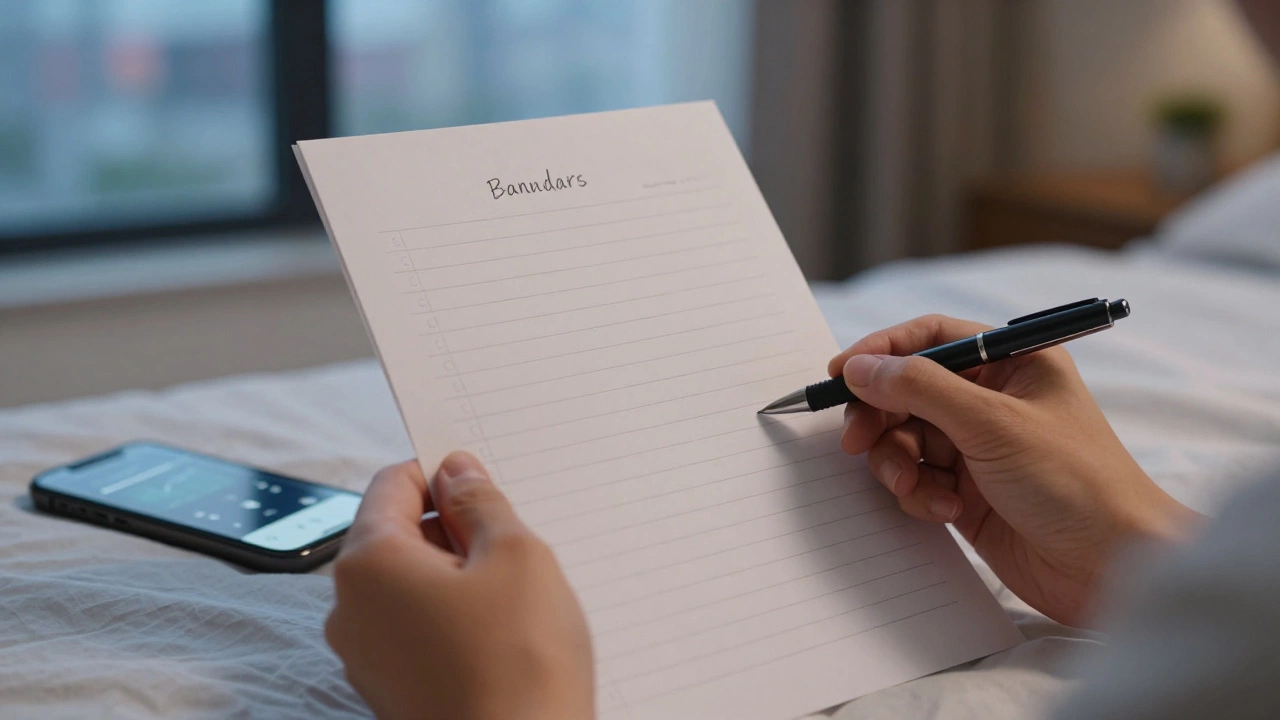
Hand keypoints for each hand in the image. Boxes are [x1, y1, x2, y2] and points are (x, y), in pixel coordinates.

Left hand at [325, 452, 593, 719]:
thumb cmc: (520, 665)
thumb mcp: (516, 555)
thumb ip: (480, 502)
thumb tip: (456, 472)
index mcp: (368, 563)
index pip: (394, 483)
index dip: (445, 475)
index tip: (486, 488)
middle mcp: (350, 609)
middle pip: (400, 535)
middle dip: (457, 532)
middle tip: (514, 554)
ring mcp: (366, 657)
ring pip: (412, 586)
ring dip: (462, 580)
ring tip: (516, 606)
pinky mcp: (391, 691)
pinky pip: (418, 631)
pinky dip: (457, 623)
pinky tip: (503, 642)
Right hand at [830, 315, 1200, 626]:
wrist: (1112, 568)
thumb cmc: (1076, 484)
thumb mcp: (993, 424)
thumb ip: (920, 388)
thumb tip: (860, 366)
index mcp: (1014, 364)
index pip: (932, 338)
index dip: (883, 351)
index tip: (841, 371)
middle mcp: (994, 401)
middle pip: (909, 390)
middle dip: (880, 415)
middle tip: (857, 441)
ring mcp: (980, 448)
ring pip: (906, 438)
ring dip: (897, 462)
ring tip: (912, 486)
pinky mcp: (969, 493)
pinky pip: (918, 480)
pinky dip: (919, 494)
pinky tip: (945, 511)